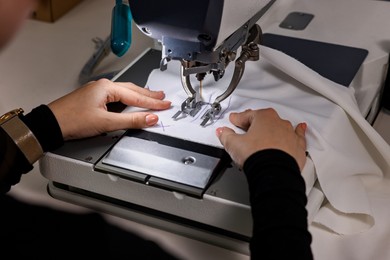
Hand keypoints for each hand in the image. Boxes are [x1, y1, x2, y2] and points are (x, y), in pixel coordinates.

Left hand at [48, 79, 170, 139]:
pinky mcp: (93, 99)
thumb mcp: (106, 122)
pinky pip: (116, 97)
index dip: (153, 103)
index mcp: (106, 88)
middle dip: (148, 95)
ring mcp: (97, 92)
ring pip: (124, 93)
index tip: (165, 105)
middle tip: (162, 98)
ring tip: (151, 98)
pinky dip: (127, 100)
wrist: (50, 124)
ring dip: (138, 96)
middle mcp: (102, 86)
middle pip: (132, 90)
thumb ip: (131, 121)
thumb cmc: (72, 120)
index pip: (136, 96)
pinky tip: (131, 103)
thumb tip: (149, 118)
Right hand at [216, 108, 306, 170]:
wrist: (274, 172)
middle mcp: (278, 123)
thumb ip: (226, 135)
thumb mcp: (234, 144)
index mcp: (263, 117)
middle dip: (254, 124)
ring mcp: (289, 134)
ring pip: (280, 127)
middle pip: (264, 120)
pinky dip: (297, 133)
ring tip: (263, 138)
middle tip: (246, 130)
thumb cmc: (258, 155)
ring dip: (272, 130)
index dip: (238, 119)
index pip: (247, 115)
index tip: (234, 121)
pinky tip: (299, 129)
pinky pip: (298, 136)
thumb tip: (222, 132)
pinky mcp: (297, 147)